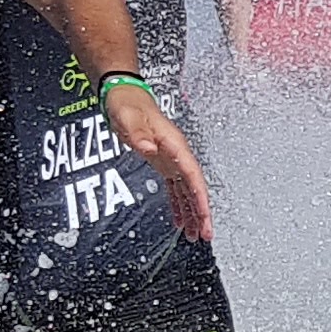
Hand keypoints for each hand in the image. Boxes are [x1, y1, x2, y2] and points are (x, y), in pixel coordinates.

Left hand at [108, 79, 212, 240]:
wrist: (125, 97)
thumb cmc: (129, 104)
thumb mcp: (129, 117)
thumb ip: (138, 134)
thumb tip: (148, 148)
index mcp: (175, 144)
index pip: (193, 175)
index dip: (201, 197)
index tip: (205, 215)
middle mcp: (178, 154)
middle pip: (195, 187)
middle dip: (202, 212)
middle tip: (205, 234)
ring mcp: (173, 159)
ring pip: (188, 191)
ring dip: (192, 213)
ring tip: (194, 235)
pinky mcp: (165, 164)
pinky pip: (177, 189)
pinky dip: (180, 206)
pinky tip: (180, 220)